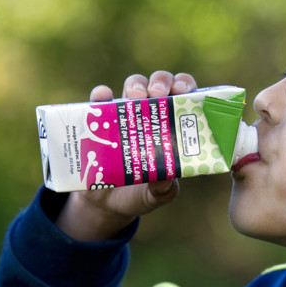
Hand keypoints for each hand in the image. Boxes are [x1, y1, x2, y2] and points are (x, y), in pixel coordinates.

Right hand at [55, 71, 197, 240]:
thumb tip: (165, 179)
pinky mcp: (100, 120)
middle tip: (159, 95)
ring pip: (134, 85)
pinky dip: (101, 95)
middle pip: (160, 84)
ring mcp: (126, 114)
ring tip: (135, 97)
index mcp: (173, 127)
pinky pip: (99, 100)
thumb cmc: (141, 193)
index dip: (186, 87)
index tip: (183, 93)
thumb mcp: (156, 195)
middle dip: (162, 83)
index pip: (185, 96)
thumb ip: (164, 189)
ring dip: (137, 85)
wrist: (107, 204)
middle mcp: (152, 114)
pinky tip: (103, 97)